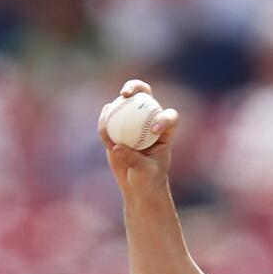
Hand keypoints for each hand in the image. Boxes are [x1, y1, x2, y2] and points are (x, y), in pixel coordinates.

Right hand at [97, 80, 179, 194]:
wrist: (137, 186)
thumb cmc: (149, 179)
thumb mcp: (145, 172)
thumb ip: (134, 160)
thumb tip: (117, 146)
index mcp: (165, 131)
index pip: (169, 117)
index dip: (164, 118)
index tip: (155, 130)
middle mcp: (149, 120)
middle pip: (145, 95)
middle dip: (136, 87)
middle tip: (126, 93)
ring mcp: (131, 122)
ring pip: (123, 104)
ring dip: (115, 104)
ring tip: (108, 113)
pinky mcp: (116, 128)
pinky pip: (108, 120)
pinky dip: (104, 123)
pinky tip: (103, 130)